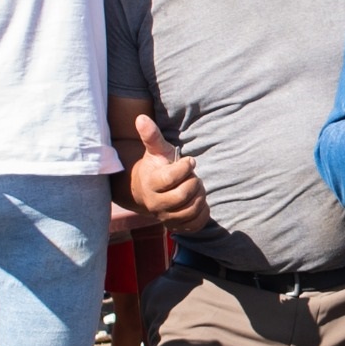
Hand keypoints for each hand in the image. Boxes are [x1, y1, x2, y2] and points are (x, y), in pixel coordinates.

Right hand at [132, 115, 209, 229]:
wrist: (149, 192)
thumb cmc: (157, 167)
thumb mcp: (156, 150)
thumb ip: (151, 136)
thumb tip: (141, 117)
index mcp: (151, 183)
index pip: (173, 177)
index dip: (186, 167)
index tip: (189, 162)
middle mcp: (156, 204)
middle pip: (183, 196)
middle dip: (194, 183)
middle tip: (194, 177)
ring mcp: (166, 217)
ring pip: (191, 210)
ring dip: (200, 197)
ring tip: (197, 189)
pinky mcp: (176, 227)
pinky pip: (195, 224)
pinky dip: (203, 212)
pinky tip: (200, 202)